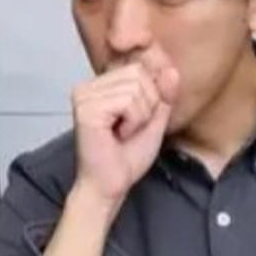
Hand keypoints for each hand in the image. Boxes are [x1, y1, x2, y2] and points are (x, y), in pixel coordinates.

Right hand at [71, 51, 179, 207]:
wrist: (109, 186)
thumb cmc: (126, 158)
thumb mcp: (154, 121)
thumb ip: (163, 95)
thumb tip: (171, 70)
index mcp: (100, 86)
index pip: (139, 70)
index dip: (150, 97)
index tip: (135, 122)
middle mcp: (87, 86)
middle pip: (138, 74)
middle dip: (146, 106)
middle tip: (128, 129)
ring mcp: (84, 95)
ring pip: (135, 88)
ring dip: (139, 117)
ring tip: (122, 133)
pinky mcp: (86, 107)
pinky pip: (127, 101)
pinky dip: (132, 122)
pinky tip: (117, 135)